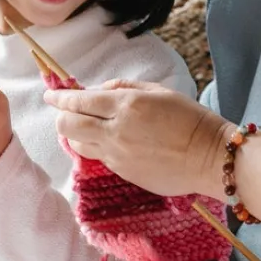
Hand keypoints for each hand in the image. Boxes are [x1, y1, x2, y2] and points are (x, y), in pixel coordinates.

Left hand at [43, 81, 232, 197]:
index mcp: (126, 106)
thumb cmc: (190, 119)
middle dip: (60, 116)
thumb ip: (124, 88)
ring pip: (78, 144)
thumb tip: (99, 92)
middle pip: (69, 125)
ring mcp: (117, 155)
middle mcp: (115, 131)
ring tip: (85, 126)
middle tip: (63, 110)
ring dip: (76, 133)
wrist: (209, 158)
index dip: (60, 97)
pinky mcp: (123, 173)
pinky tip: (110, 140)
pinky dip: (97, 146)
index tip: (50, 94)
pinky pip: (99, 157)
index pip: (79, 101)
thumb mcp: (159, 91)